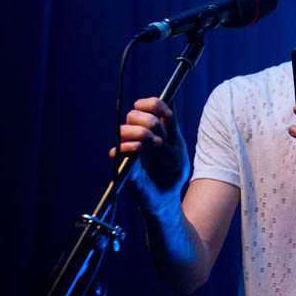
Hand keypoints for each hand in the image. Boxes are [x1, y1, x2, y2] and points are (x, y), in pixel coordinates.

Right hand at [110, 97, 189, 211]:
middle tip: (163, 138)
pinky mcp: (123, 164)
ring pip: (124, 129)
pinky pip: (117, 150)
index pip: (146, 106)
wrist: (167, 195)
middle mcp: (138, 136)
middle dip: (150, 122)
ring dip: (142, 133)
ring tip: (157, 144)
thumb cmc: (173, 170)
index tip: (167, 115)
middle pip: (133, 114)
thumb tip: (170, 99)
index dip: (154, 104)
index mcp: (151, 129)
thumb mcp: (177, 146)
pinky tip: (139, 149)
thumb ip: (171, 126)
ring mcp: (129, 149)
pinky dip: (128, 146)